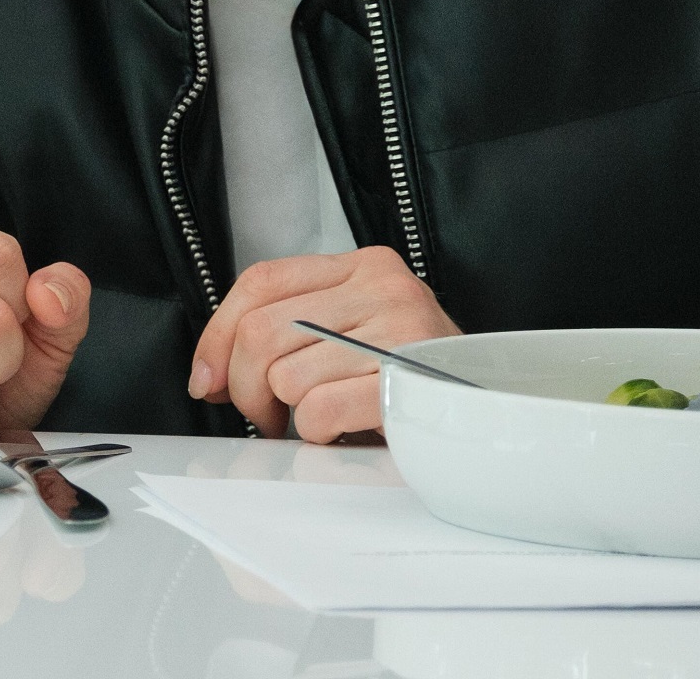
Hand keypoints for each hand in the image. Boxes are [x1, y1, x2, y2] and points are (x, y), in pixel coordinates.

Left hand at [188, 246, 458, 441]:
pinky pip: (319, 410)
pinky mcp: (409, 382)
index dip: (218, 336)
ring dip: (288, 417)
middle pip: (262, 330)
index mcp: (364, 266)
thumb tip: (208, 376)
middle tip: (268, 414)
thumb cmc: (409, 382)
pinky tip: (342, 432)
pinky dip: (318, 433)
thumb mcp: (349, 336)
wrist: (491, 415)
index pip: (261, 281)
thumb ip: (285, 333)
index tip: (208, 380)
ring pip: (286, 375)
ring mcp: (403, 331)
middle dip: (247, 387)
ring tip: (319, 422)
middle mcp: (385, 287)